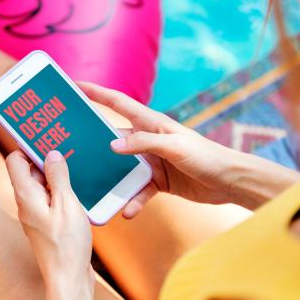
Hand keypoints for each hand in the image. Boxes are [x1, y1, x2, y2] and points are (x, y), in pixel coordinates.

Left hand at [6, 150, 94, 290]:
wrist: (68, 278)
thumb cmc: (66, 244)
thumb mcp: (66, 205)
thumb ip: (58, 177)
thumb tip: (52, 155)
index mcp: (26, 196)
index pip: (16, 160)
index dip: (28, 146)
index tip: (46, 135)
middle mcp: (26, 204)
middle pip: (29, 171)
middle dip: (46, 158)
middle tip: (67, 146)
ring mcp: (36, 214)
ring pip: (42, 185)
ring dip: (56, 175)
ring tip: (76, 165)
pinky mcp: (46, 223)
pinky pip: (50, 199)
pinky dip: (61, 190)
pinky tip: (78, 188)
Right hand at [79, 82, 245, 216]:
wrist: (228, 181)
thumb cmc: (206, 156)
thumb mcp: (174, 146)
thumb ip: (144, 143)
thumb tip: (112, 145)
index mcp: (151, 123)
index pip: (117, 103)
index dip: (95, 92)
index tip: (74, 86)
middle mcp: (147, 140)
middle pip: (113, 138)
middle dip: (93, 142)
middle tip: (70, 147)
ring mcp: (151, 162)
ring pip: (122, 169)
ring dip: (111, 180)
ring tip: (94, 189)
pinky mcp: (157, 181)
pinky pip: (138, 190)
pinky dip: (132, 200)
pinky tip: (127, 212)